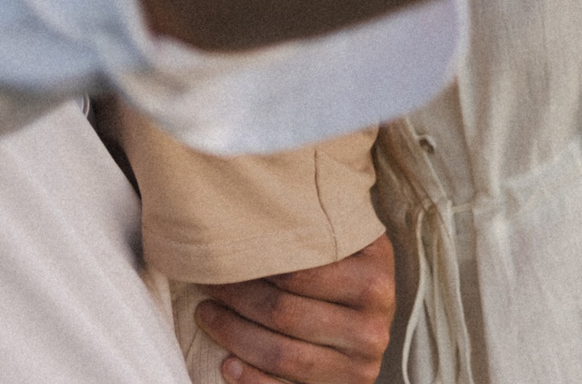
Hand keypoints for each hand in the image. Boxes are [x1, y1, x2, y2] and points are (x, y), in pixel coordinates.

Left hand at [195, 232, 395, 383]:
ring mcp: (359, 367)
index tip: (223, 254)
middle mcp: (372, 327)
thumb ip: (313, 230)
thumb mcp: (344, 244)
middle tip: (208, 283)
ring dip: (233, 335)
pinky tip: (227, 363)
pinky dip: (249, 379)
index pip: (299, 274)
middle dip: (236, 297)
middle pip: (284, 313)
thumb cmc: (345, 272)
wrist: (369, 324)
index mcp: (374, 280)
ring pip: (281, 354)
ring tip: (208, 315)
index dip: (253, 264)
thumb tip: (246, 215)